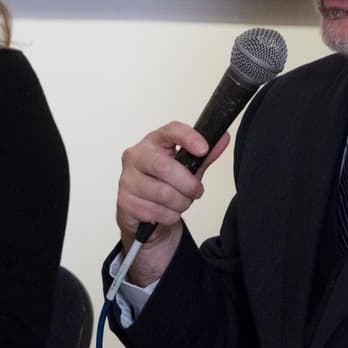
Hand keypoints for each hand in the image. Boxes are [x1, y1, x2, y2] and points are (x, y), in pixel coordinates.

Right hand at [115, 122, 229, 283]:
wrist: (144, 215)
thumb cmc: (164, 185)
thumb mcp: (186, 169)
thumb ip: (203, 156)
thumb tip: (222, 138)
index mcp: (152, 142)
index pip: (170, 131)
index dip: (188, 138)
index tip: (204, 149)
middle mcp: (135, 157)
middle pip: (165, 167)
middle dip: (188, 184)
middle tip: (196, 191)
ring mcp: (127, 179)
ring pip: (163, 193)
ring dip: (181, 203)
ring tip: (181, 203)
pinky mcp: (125, 202)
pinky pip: (156, 211)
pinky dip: (170, 216)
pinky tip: (168, 213)